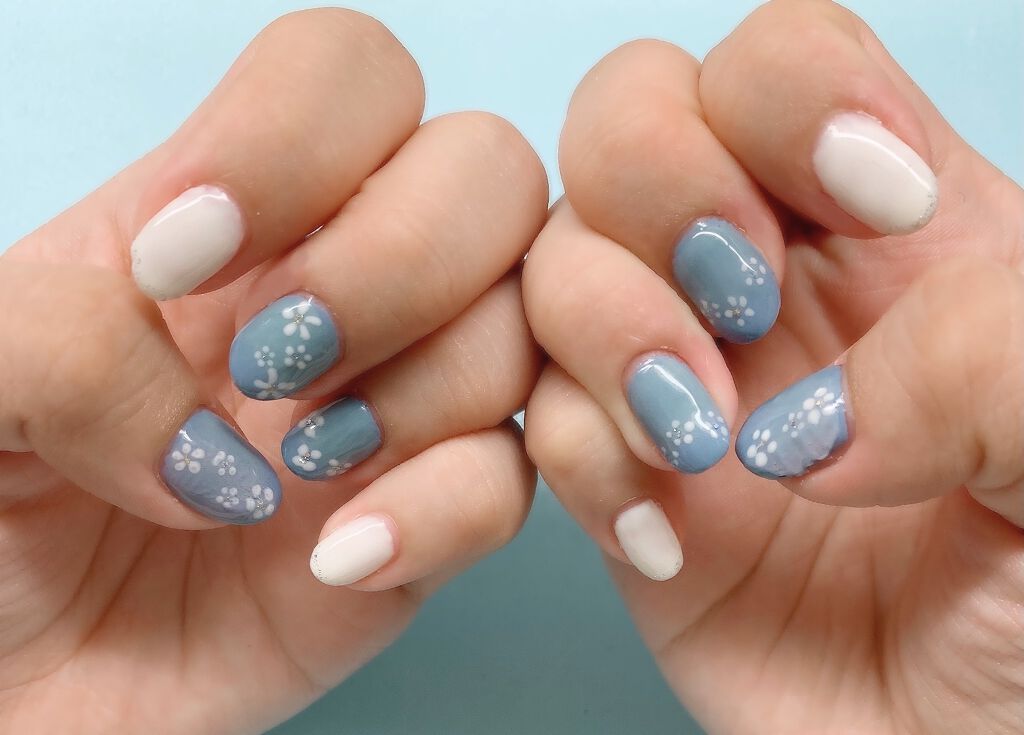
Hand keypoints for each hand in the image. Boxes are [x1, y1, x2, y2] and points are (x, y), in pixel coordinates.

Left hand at [0, 10, 545, 732]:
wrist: (6, 694)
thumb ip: (62, 338)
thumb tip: (223, 431)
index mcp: (228, 216)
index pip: (349, 77)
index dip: (298, 140)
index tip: (178, 266)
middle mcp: (338, 289)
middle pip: (488, 172)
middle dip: (396, 259)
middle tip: (270, 364)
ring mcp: (396, 406)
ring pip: (524, 322)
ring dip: (423, 387)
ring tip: (294, 470)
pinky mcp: (423, 527)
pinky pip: (510, 482)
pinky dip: (442, 511)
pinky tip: (331, 558)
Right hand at [524, 1, 1022, 731]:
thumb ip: (989, 360)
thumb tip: (802, 414)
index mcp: (899, 227)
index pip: (781, 63)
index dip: (792, 94)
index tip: (872, 206)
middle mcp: (771, 283)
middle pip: (630, 122)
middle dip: (659, 183)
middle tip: (743, 298)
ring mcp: (685, 382)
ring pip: (558, 264)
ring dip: (608, 329)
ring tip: (702, 441)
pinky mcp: (626, 488)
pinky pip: (543, 423)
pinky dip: (587, 464)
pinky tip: (671, 540)